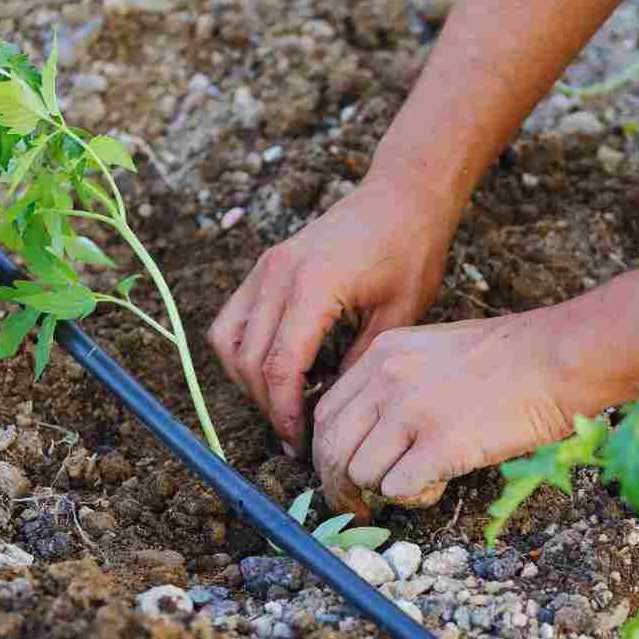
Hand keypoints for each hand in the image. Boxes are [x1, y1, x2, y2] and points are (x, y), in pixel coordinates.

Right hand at [207, 174, 454, 455]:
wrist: (402, 196)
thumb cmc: (411, 251)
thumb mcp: (400, 314)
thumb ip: (360, 363)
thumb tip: (331, 409)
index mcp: (312, 286)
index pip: (280, 366)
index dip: (285, 412)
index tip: (301, 442)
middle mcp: (277, 274)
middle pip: (247, 360)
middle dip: (267, 405)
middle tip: (297, 433)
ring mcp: (265, 268)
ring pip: (227, 341)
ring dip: (249, 381)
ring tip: (286, 403)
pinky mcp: (264, 267)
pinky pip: (232, 319)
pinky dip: (244, 352)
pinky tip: (281, 369)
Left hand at [311, 309, 575, 519]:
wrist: (557, 358)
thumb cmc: (510, 357)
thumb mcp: (433, 349)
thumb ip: (394, 382)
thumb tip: (370, 433)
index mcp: (382, 354)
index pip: (326, 414)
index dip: (326, 454)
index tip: (341, 476)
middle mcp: (387, 380)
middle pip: (331, 449)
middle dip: (338, 488)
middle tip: (357, 508)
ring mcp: (411, 411)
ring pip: (359, 474)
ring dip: (382, 493)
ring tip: (417, 486)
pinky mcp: (441, 444)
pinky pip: (397, 489)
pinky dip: (412, 499)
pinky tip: (438, 485)